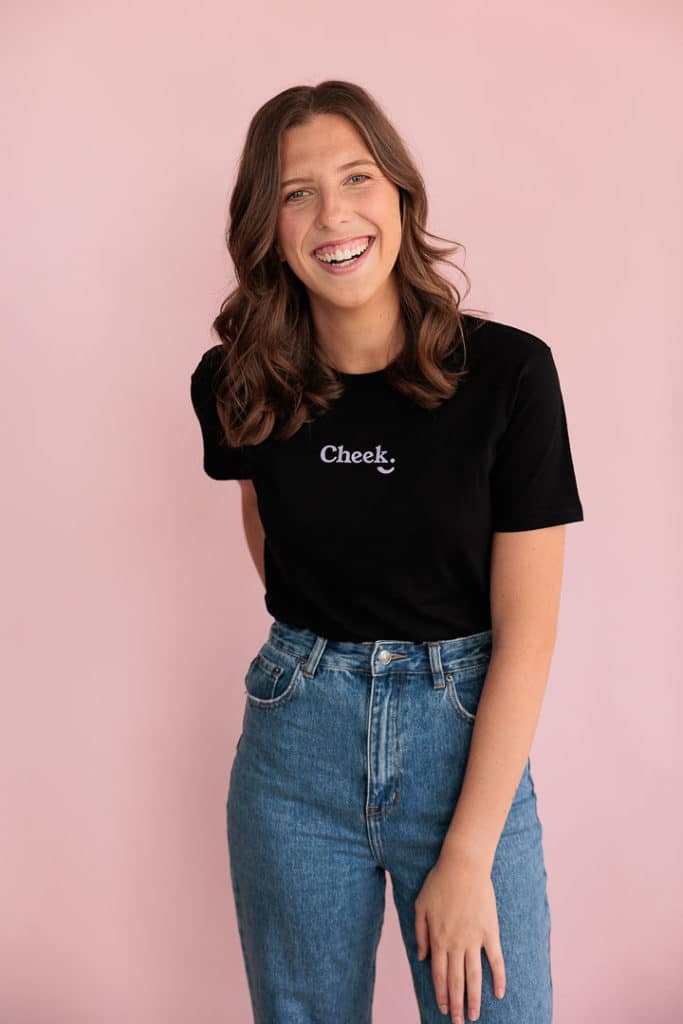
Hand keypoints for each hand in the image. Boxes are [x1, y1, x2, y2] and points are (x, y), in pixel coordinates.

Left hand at [414, 851, 505, 1021]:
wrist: (463, 865)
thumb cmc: (439, 882)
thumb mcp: (420, 906)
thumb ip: (420, 933)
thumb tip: (422, 957)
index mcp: (438, 938)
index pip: (439, 975)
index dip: (441, 994)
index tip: (443, 1009)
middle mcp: (456, 943)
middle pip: (456, 981)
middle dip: (457, 1005)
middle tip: (459, 1023)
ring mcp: (474, 939)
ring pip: (474, 976)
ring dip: (474, 999)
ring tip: (475, 1016)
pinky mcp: (490, 931)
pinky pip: (496, 959)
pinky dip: (498, 977)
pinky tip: (499, 993)